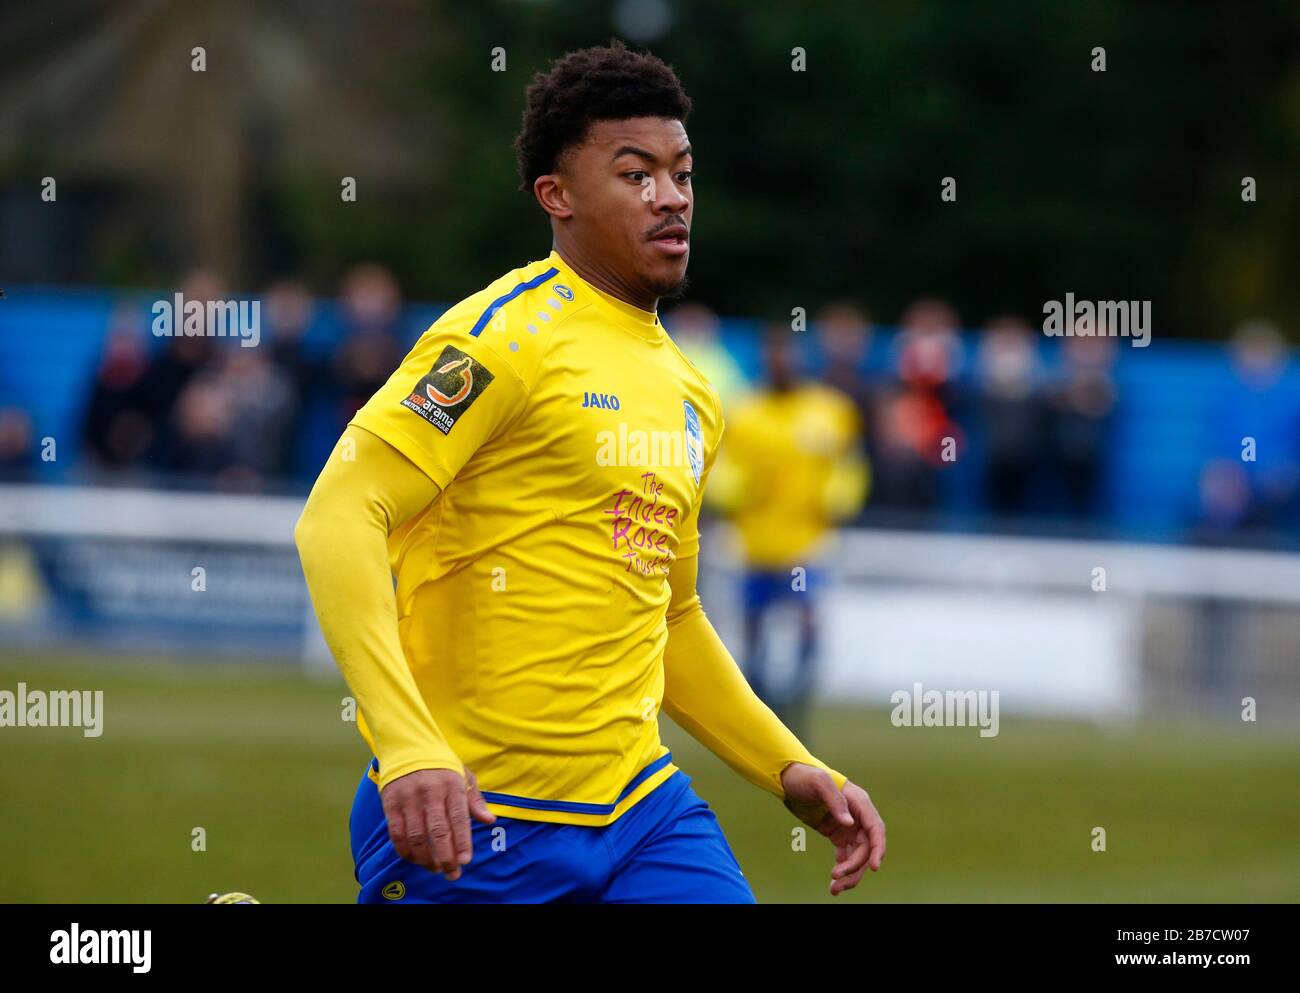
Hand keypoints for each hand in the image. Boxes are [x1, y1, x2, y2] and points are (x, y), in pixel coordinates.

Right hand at [380, 766, 495, 880]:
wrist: (408, 747)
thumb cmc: (442, 766)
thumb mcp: (464, 776)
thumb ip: (475, 800)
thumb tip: (490, 820)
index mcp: (452, 785)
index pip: (458, 818)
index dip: (462, 842)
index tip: (465, 861)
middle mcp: (430, 792)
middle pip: (438, 831)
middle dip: (445, 857)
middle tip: (451, 873)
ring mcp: (409, 798)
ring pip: (416, 836)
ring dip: (425, 858)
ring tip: (434, 868)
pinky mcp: (391, 803)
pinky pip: (397, 833)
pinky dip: (405, 850)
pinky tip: (414, 858)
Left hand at [780, 763, 885, 895]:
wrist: (787, 778)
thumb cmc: (804, 776)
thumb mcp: (818, 782)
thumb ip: (835, 800)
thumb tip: (849, 824)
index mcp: (859, 803)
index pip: (875, 829)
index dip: (878, 849)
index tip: (874, 867)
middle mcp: (857, 816)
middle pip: (866, 848)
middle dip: (855, 866)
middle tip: (836, 877)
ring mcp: (848, 827)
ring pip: (857, 856)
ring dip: (850, 874)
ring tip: (834, 889)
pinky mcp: (837, 834)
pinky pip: (845, 856)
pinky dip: (842, 869)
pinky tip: (833, 883)